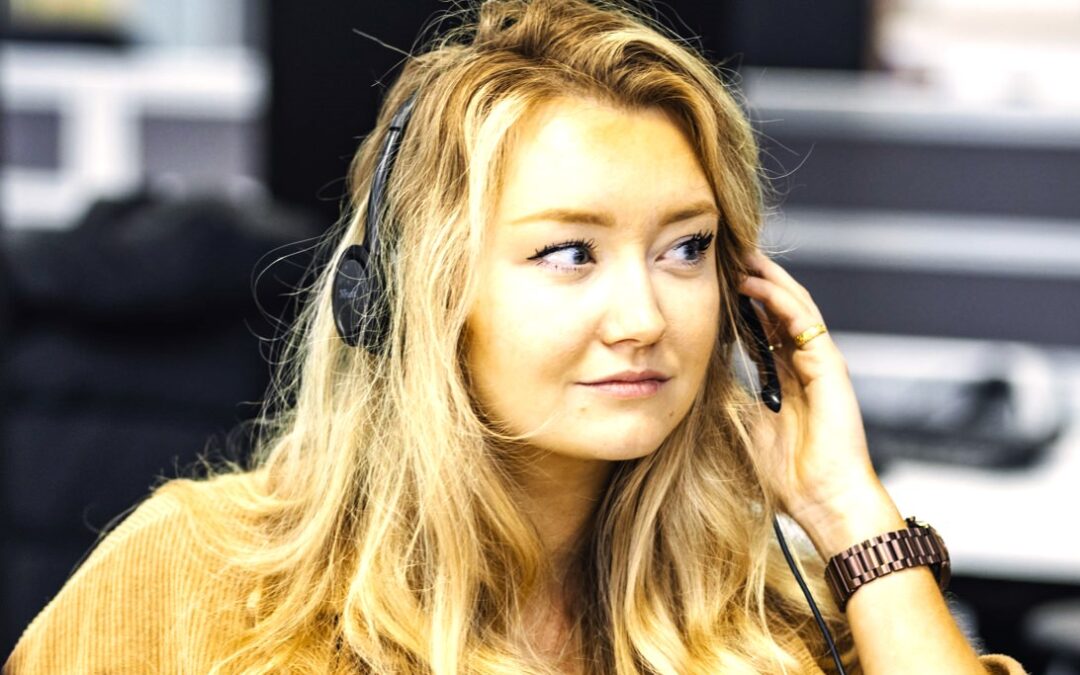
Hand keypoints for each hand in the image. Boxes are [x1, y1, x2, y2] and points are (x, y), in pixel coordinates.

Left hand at [738, 251, 902, 557]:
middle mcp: (806, 366)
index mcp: (787, 379)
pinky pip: (804, 323)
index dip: (742, 306)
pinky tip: (756, 284)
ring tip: (741, 257)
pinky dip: (780, 300)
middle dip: (756, 282)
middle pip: (780, 311)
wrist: (825, 502)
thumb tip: (699, 376)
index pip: (764, 329)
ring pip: (793, 307)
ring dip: (767, 281)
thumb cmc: (789, 477)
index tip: (716, 285)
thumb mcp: (746, 427)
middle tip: (729, 257)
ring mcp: (820, 364)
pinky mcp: (831, 367)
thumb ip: (732, 397)